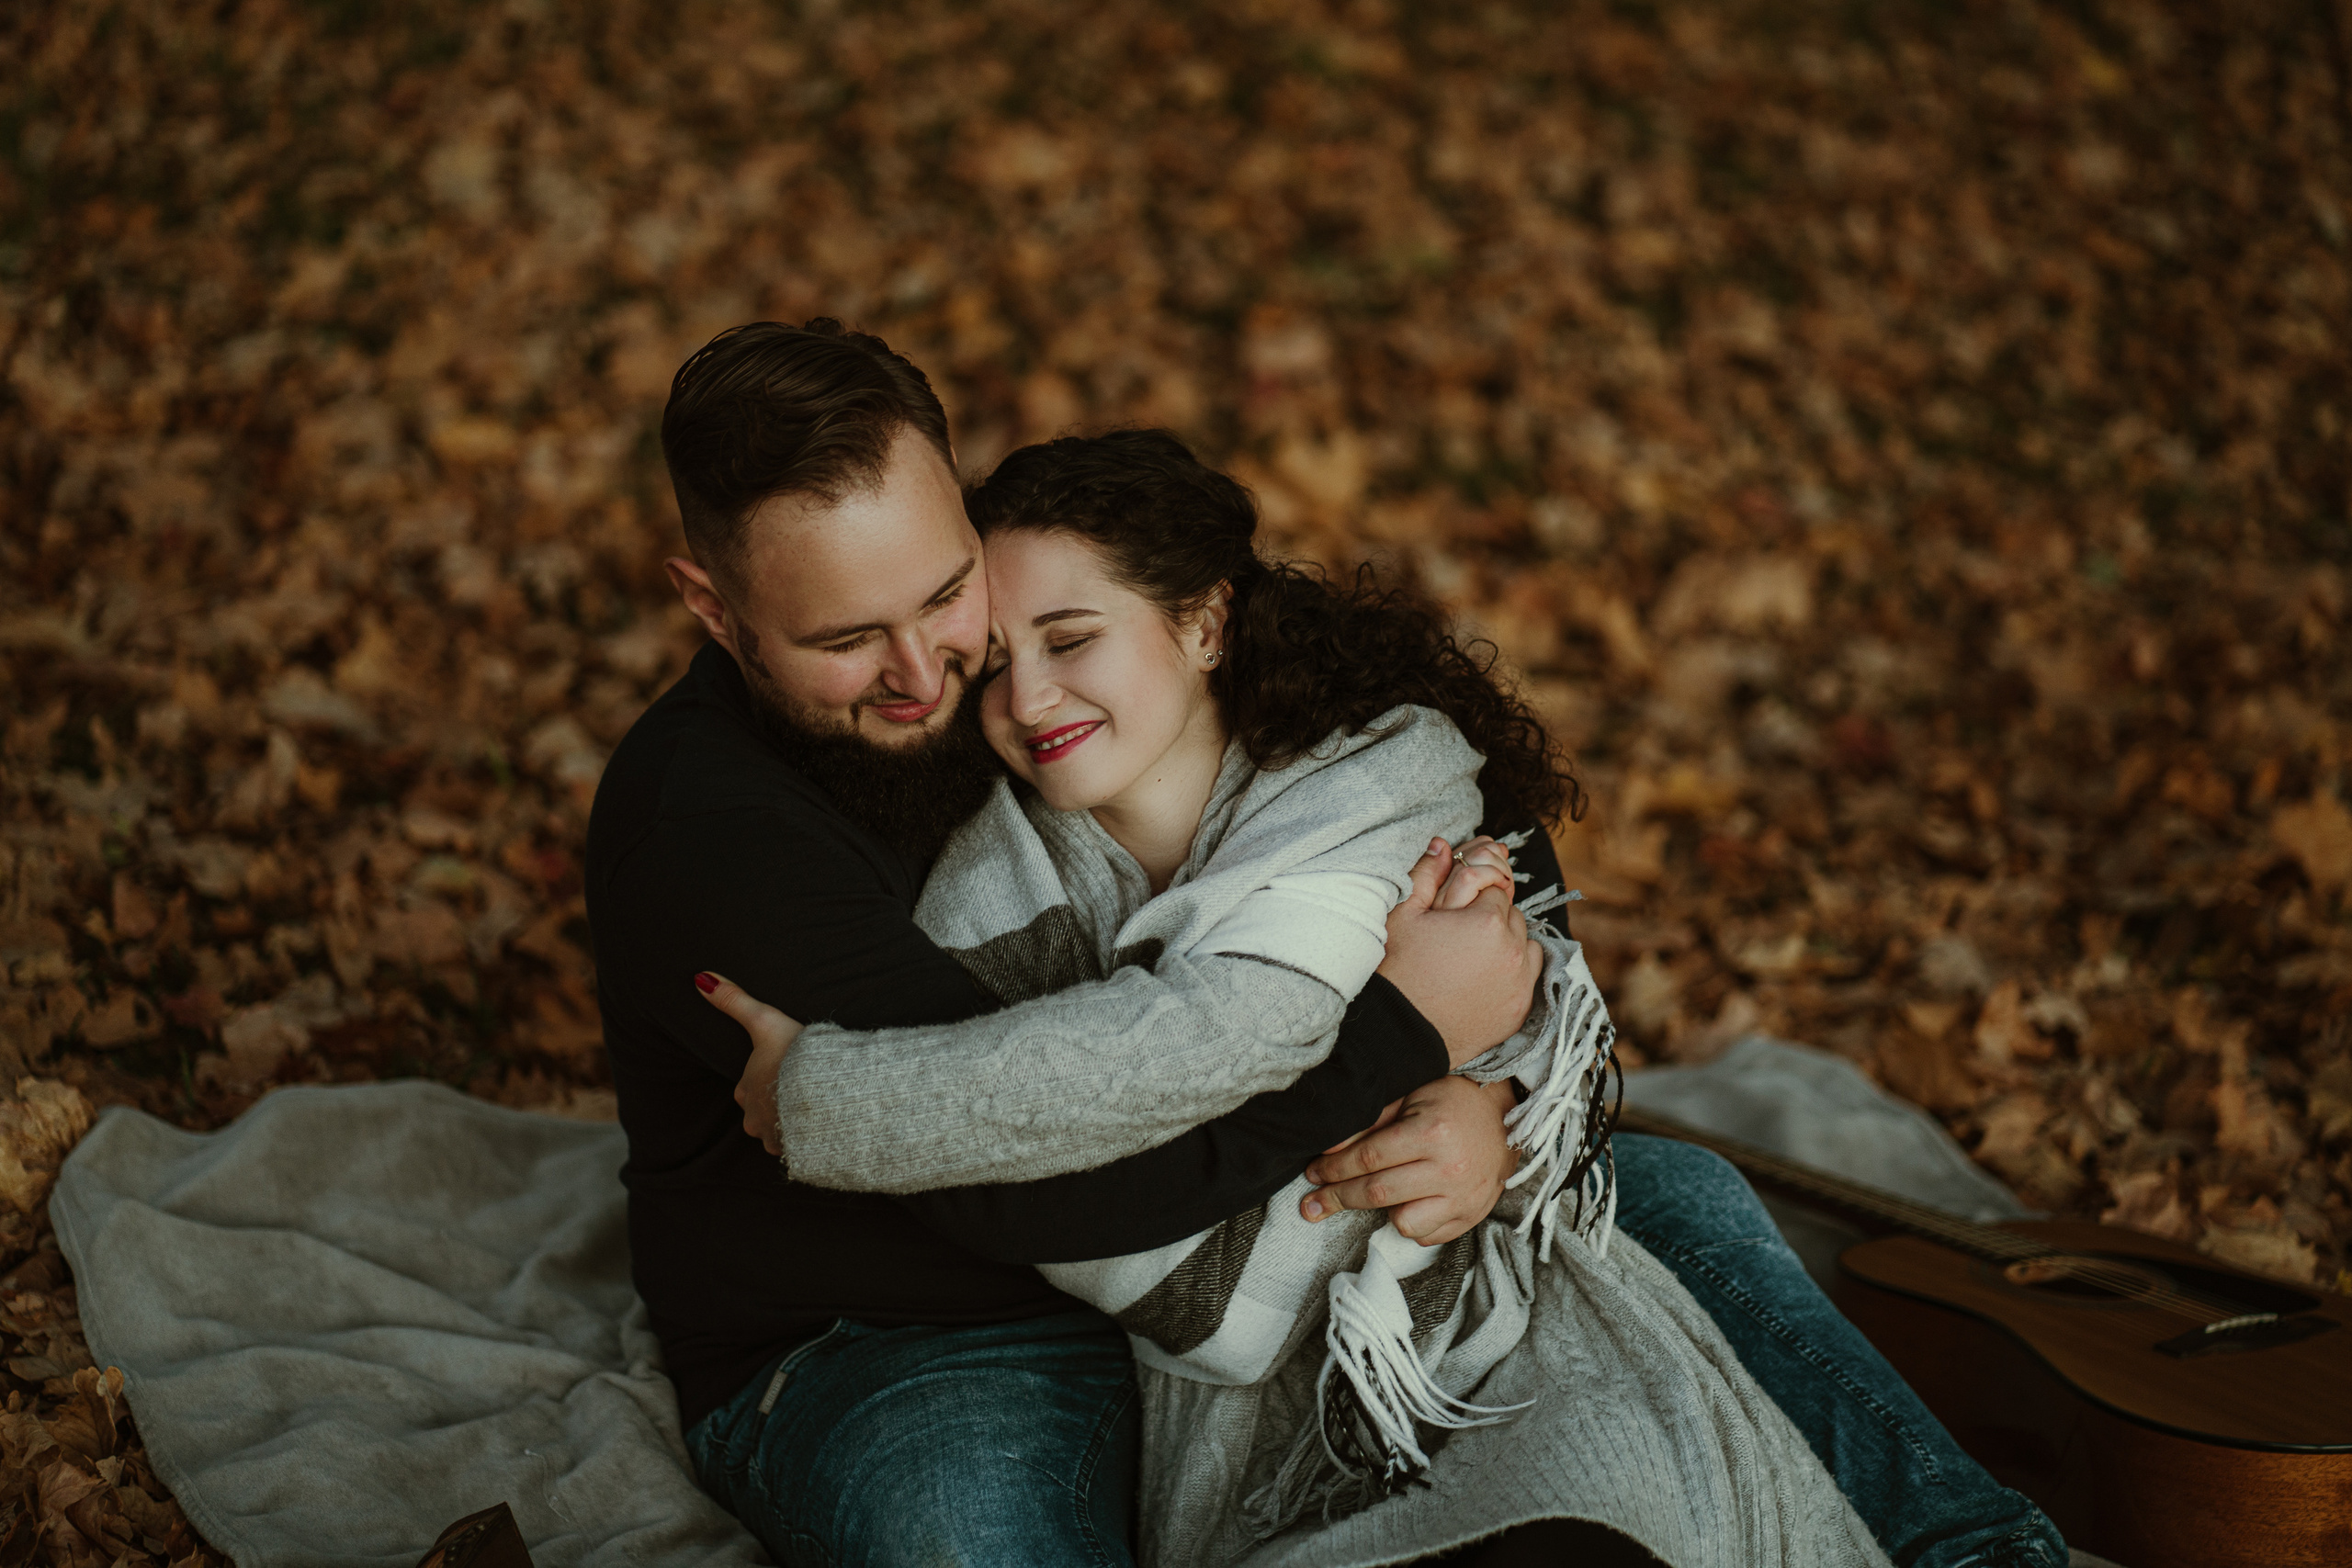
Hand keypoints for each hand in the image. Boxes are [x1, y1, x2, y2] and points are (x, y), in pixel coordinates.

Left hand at [694, 971, 803, 1156]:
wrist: (828, 1089)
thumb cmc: (794, 1054)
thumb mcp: (764, 1021)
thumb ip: (734, 1000)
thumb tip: (700, 979)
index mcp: (746, 1091)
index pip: (749, 1089)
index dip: (767, 1078)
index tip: (785, 1070)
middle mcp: (753, 1119)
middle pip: (761, 1112)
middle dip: (777, 1104)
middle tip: (800, 1088)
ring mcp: (774, 1138)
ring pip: (777, 1131)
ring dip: (791, 1121)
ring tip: (813, 1106)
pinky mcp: (795, 1150)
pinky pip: (796, 1146)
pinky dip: (806, 1137)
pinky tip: (821, 1123)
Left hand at [1299, 1075, 1519, 1245]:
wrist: (1506, 1116)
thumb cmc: (1451, 1102)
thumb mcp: (1410, 1098)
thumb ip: (1369, 1123)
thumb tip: (1328, 1151)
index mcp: (1432, 1133)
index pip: (1368, 1158)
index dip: (1333, 1169)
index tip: (1313, 1174)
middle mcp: (1450, 1169)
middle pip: (1378, 1192)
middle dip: (1337, 1198)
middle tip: (1312, 1203)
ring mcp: (1465, 1197)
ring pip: (1404, 1223)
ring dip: (1382, 1212)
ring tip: (1378, 1195)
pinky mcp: (1473, 1216)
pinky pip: (1429, 1236)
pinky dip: (1412, 1224)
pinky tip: (1407, 1203)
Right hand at [1377, 838, 1543, 1067]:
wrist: (1399, 1032)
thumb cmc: (1397, 970)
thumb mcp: (1403, 915)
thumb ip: (1427, 874)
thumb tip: (1443, 845)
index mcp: (1487, 920)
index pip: (1493, 886)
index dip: (1471, 895)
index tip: (1453, 909)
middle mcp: (1513, 949)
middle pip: (1511, 913)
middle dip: (1489, 915)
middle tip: (1458, 932)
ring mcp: (1520, 982)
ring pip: (1525, 942)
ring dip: (1506, 941)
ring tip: (1471, 954)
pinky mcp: (1520, 1008)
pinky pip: (1529, 974)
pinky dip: (1514, 969)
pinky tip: (1485, 974)